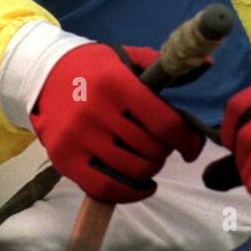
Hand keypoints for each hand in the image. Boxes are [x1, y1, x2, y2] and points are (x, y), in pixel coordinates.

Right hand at [29, 42, 205, 202]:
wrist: (43, 76)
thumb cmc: (94, 67)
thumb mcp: (128, 57)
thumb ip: (164, 64)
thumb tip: (207, 64)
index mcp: (116, 83)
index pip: (164, 122)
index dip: (186, 139)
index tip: (192, 146)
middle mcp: (96, 111)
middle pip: (150, 149)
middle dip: (166, 152)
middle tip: (163, 146)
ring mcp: (78, 138)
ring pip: (132, 170)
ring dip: (150, 170)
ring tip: (150, 159)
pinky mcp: (64, 159)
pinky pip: (105, 188)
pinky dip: (130, 193)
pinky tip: (141, 184)